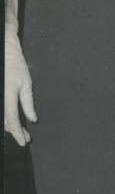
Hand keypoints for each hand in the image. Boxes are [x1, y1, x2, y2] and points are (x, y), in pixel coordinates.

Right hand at [4, 28, 36, 145]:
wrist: (4, 51)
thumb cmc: (15, 65)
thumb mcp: (26, 84)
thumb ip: (28, 103)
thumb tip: (32, 119)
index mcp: (7, 96)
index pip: (12, 120)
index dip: (18, 133)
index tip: (24, 141)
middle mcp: (0, 98)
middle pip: (5, 121)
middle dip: (15, 131)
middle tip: (25, 137)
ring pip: (1, 117)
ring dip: (9, 126)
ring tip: (20, 130)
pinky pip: (0, 111)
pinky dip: (5, 118)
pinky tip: (11, 121)